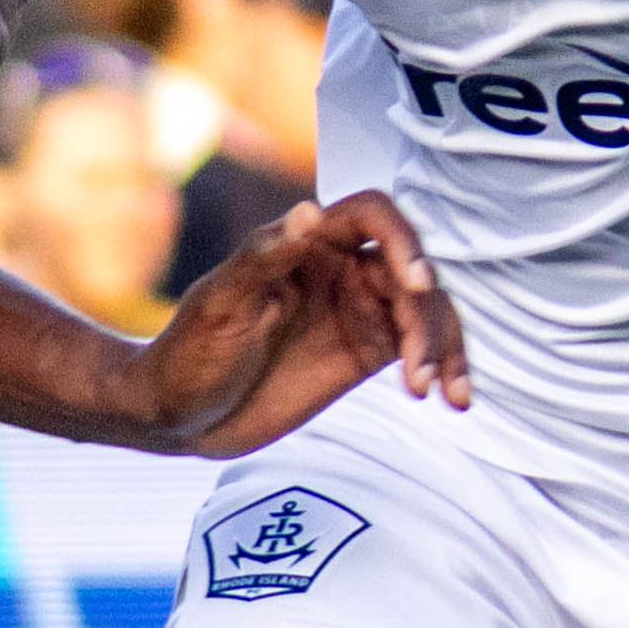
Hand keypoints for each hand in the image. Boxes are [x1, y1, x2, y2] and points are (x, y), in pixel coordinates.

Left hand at [143, 189, 465, 458]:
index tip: (416, 284)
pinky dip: (442, 366)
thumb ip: (264, 257)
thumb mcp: (219, 304)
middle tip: (419, 367)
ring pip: (425, 310)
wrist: (175, 415)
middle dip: (426, 314)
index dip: (403, 241)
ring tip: (434, 393)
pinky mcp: (365, 352)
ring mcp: (356, 310)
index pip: (372, 217)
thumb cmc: (187, 351)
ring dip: (442, 346)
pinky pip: (418, 347)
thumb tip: (310, 212)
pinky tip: (452, 397)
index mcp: (304, 243)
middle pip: (410, 268)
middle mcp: (338, 268)